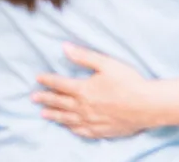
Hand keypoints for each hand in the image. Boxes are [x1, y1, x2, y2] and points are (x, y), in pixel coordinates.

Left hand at [34, 44, 151, 138]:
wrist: (145, 105)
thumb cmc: (128, 81)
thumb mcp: (106, 63)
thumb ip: (84, 56)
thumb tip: (65, 47)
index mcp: (83, 89)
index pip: (60, 84)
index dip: (48, 81)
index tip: (38, 78)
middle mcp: (83, 108)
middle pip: (59, 103)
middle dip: (45, 99)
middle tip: (33, 98)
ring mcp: (90, 121)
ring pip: (66, 119)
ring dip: (53, 115)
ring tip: (43, 113)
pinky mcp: (98, 131)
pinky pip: (79, 131)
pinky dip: (69, 128)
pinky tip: (67, 127)